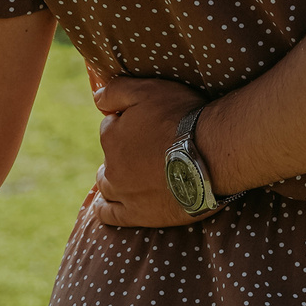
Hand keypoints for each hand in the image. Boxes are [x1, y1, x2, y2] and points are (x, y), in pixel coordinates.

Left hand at [89, 76, 209, 226]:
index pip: (110, 126)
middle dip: (120, 153)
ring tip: (130, 175)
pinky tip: (106, 205)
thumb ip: (116, 90)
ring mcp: (122, 192)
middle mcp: (111, 165)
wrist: (209, 155)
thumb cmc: (181, 118)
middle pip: (108, 157)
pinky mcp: (135, 214)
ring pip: (106, 185)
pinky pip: (108, 214)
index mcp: (111, 136)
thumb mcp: (148, 90)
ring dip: (113, 178)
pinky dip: (105, 208)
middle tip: (144, 150)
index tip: (146, 124)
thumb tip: (96, 97)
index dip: (126, 122)